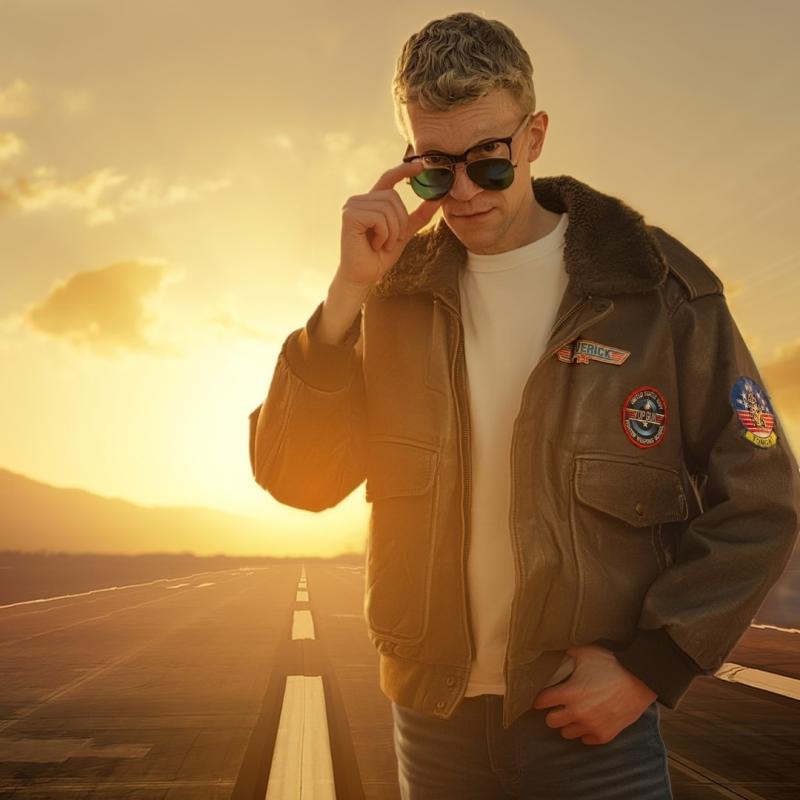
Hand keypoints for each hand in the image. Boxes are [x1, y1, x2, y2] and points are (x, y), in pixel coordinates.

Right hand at [337, 161, 444, 287]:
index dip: (404, 170)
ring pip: (387, 207)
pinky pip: (379, 217)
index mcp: (371, 202)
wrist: (363, 277)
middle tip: (391, 240)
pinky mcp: (349, 216)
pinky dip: (383, 234)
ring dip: (392, 231)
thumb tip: (438, 197)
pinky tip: (375, 245)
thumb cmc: (380, 256)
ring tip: (382, 244)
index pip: (388, 178)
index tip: (421, 166)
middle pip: (393, 196)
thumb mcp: (404, 232)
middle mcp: (359, 200)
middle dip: (400, 221)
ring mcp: (352, 206)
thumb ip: (418, 215)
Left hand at [531, 644, 656, 744]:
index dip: (540, 698)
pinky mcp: (605, 735)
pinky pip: (586, 740)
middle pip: (551, 721)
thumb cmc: (611, 663)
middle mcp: (578, 712)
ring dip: (567, 724)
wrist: (640, 679)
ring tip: (573, 714)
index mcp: (570, 692)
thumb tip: (556, 655)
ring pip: (566, 733)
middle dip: (552, 712)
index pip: (542, 701)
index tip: (542, 697)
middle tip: (558, 706)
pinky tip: (588, 721)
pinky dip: (585, 732)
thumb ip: (567, 656)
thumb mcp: (585, 653)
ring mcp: (592, 725)